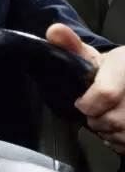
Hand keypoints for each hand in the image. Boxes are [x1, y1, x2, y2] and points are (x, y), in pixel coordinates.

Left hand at [46, 23, 124, 152]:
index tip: (82, 102)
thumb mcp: (92, 56)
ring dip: (108, 131)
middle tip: (95, 109)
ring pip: (119, 134)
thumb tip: (53, 31)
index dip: (88, 103)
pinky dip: (120, 140)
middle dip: (96, 118)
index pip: (105, 93)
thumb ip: (71, 45)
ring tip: (108, 115)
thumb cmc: (113, 70)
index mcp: (123, 68)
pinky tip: (119, 126)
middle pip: (110, 119)